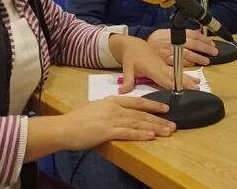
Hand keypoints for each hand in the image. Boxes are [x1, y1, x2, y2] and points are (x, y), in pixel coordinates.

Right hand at [47, 96, 175, 150]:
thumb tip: (124, 115)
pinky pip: (128, 133)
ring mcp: (111, 119)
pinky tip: (151, 136)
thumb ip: (112, 110)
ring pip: (138, 123)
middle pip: (141, 113)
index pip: (138, 101)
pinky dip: (141, 134)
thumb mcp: (97, 109)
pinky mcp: (107, 131)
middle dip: (159, 119)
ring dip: (155, 128)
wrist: (64, 127)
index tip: (166, 108)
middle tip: (173, 125)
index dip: (153, 104)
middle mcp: (114, 108)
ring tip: (168, 132)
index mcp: (112, 100)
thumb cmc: (78, 120)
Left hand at [109, 34, 199, 90]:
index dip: (173, 84)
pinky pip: (176, 70)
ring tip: (198, 84)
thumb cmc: (130, 56)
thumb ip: (127, 80)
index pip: (164, 79)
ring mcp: (164, 64)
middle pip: (174, 76)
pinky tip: (193, 79)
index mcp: (151, 68)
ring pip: (177, 73)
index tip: (181, 90)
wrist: (133, 43)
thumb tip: (122, 91)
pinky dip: (186, 75)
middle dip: (185, 82)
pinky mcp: (165, 63)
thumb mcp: (127, 67)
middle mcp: (160, 66)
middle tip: (196, 89)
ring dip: (188, 78)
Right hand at [146, 28, 218, 66]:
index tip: (212, 44)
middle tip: (214, 52)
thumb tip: (197, 32)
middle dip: (205, 48)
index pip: (195, 35)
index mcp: (177, 33)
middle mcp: (175, 41)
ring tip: (206, 61)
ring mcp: (171, 50)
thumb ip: (184, 34)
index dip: (205, 39)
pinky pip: (178, 62)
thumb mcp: (169, 31)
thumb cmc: (157, 39)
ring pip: (187, 54)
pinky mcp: (166, 59)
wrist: (141, 44)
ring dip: (198, 58)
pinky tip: (193, 65)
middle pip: (194, 44)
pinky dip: (187, 63)